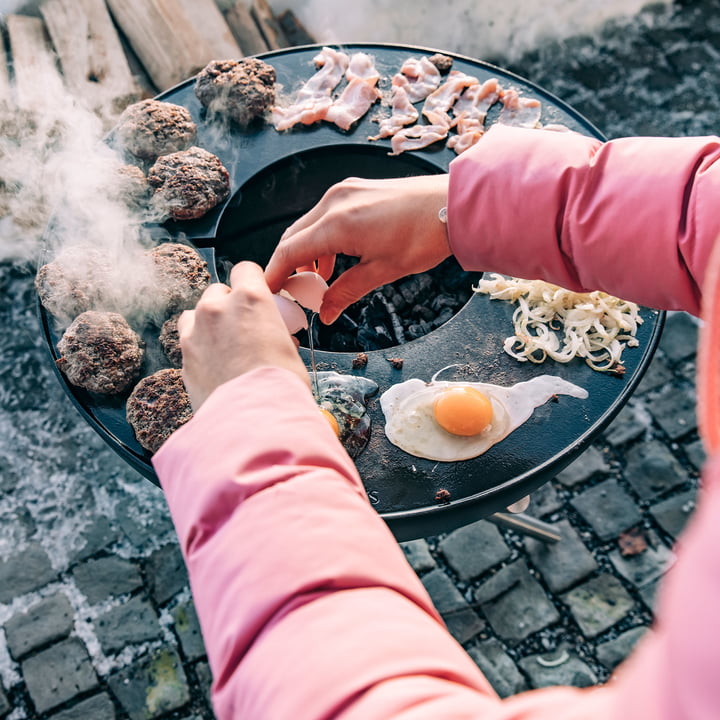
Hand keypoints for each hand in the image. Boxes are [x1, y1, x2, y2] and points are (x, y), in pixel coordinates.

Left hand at [178, 261, 309, 410]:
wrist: (253, 422)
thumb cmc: (279, 388)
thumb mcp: (290, 352)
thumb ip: (276, 335)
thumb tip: (274, 339)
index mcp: (250, 300)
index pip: (246, 270)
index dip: (253, 282)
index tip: (258, 295)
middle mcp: (217, 309)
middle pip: (218, 291)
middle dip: (229, 305)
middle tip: (245, 328)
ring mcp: (195, 332)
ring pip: (196, 313)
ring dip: (208, 323)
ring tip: (225, 346)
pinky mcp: (183, 357)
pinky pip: (188, 341)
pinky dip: (198, 348)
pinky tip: (214, 366)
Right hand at [265, 174, 451, 323]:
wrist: (452, 205)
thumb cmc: (423, 237)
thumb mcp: (382, 271)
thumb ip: (347, 292)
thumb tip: (325, 314)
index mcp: (337, 223)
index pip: (290, 251)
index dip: (274, 274)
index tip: (267, 292)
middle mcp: (334, 201)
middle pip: (293, 236)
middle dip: (287, 265)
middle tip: (292, 292)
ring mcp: (343, 191)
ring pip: (308, 225)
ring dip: (305, 252)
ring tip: (317, 280)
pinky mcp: (354, 188)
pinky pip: (324, 215)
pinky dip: (321, 237)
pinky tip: (334, 259)